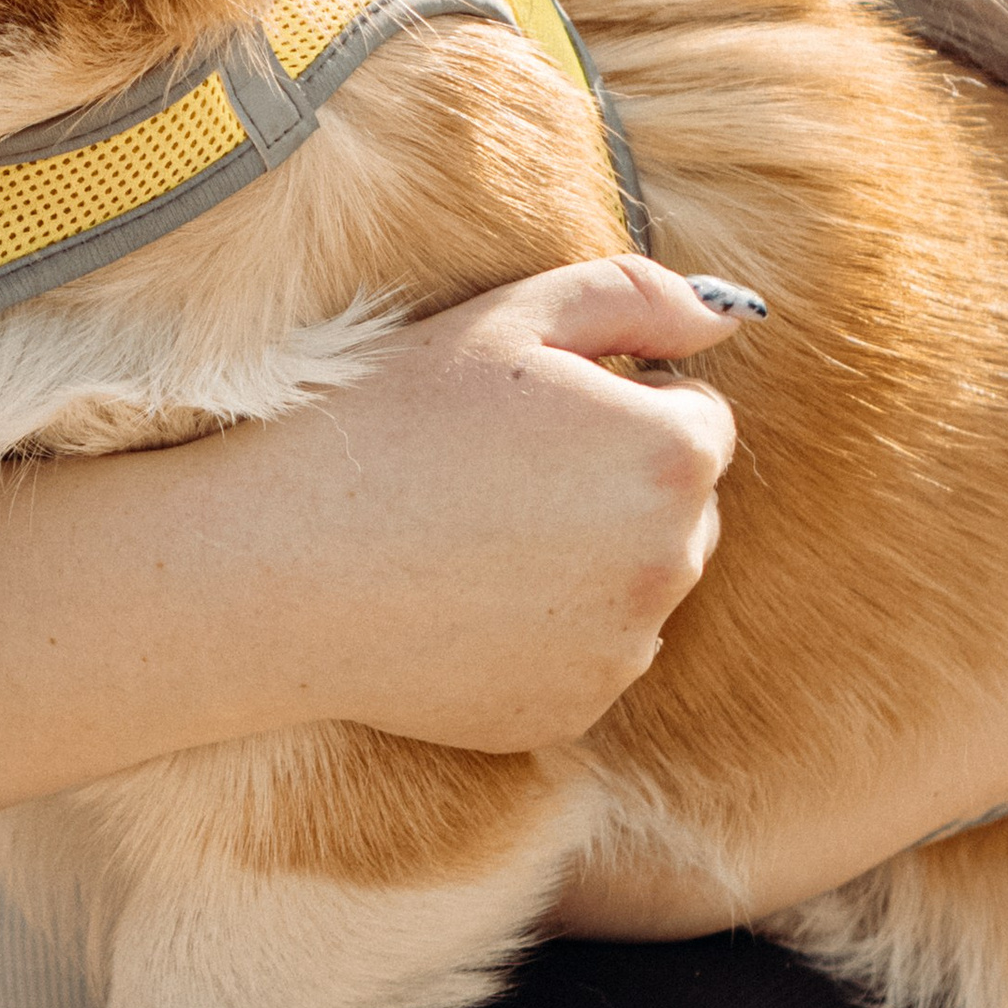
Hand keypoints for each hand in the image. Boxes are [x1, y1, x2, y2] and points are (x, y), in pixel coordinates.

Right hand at [261, 255, 739, 754]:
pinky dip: (542, 630)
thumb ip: (637, 295)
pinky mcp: (575, 712)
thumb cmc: (389, 420)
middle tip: (493, 470)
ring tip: (469, 533)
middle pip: (678, 507)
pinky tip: (458, 598)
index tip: (526, 413)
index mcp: (671, 455)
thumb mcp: (507, 317)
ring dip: (584, 559)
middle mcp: (674, 563)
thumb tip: (725, 317)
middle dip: (611, 484)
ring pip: (635, 583)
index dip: (612, 404)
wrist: (282, 560)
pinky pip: (586, 655)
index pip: (696, 418)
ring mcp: (625, 650)